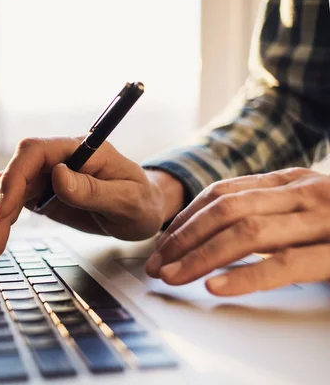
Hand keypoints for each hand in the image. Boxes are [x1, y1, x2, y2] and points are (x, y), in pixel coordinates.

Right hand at [0, 137, 184, 259]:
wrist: (143, 210)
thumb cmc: (141, 202)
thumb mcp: (128, 200)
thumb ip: (94, 189)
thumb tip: (58, 176)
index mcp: (76, 150)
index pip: (32, 153)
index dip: (13, 180)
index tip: (3, 213)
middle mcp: (54, 160)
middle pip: (10, 175)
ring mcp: (43, 178)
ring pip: (2, 190)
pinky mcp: (39, 196)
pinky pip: (6, 203)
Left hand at [146, 168, 329, 295]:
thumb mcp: (306, 210)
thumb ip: (266, 214)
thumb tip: (209, 236)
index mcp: (291, 181)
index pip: (222, 194)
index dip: (184, 219)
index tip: (160, 244)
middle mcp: (304, 193)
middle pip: (225, 210)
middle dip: (183, 238)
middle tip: (157, 264)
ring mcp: (323, 219)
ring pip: (247, 232)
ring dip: (200, 256)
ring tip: (173, 276)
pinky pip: (285, 264)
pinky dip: (245, 276)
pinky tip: (216, 287)